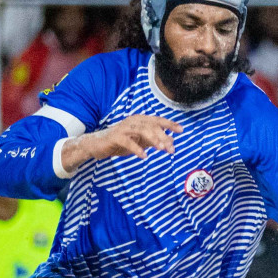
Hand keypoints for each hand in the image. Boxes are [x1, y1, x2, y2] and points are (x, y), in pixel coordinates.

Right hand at [60, 114, 181, 173]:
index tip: (181, 130)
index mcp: (139, 120)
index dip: (169, 124)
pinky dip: (137, 149)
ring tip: (161, 149)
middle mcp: (132, 121)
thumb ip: (153, 140)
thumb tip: (170, 143)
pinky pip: (128, 142)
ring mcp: (124, 128)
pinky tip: (144, 156)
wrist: (97, 145)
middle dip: (163, 137)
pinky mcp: (115, 137)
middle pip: (151, 126)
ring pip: (141, 131)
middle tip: (171, 149)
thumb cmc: (120, 142)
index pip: (157, 120)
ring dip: (153, 139)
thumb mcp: (140, 141)